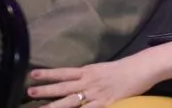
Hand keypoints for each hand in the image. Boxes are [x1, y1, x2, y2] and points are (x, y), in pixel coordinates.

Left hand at [27, 58, 155, 107]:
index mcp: (89, 71)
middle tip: (30, 91)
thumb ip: (91, 75)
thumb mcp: (104, 69)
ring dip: (55, 105)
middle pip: (64, 87)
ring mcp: (95, 94)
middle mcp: (89, 81)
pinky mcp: (105, 103)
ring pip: (71, 101)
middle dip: (46, 90)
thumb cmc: (126, 67)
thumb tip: (80, 79)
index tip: (34, 74)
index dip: (49, 74)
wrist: (142, 68)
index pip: (64, 72)